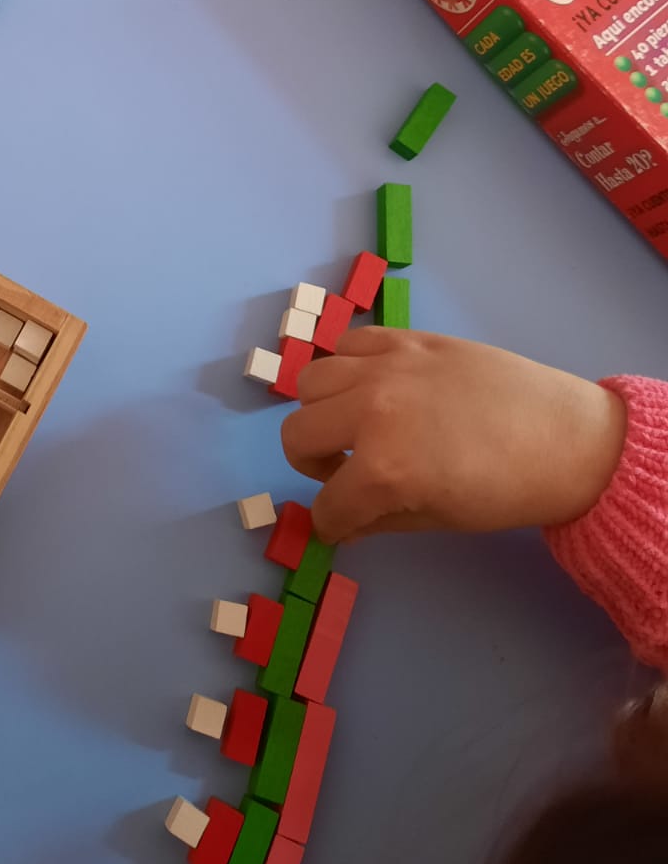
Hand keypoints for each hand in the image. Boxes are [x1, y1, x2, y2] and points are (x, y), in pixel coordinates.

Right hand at [281, 328, 626, 544]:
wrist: (566, 437)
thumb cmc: (507, 491)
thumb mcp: (438, 519)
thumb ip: (376, 520)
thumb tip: (342, 522)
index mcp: (383, 469)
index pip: (327, 505)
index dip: (333, 524)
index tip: (344, 525)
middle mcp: (371, 412)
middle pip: (296, 436)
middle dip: (314, 466)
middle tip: (345, 474)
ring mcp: (385, 367)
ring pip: (310, 383)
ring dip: (324, 412)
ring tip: (357, 425)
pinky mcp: (404, 339)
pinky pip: (346, 345)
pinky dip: (347, 369)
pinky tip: (375, 388)